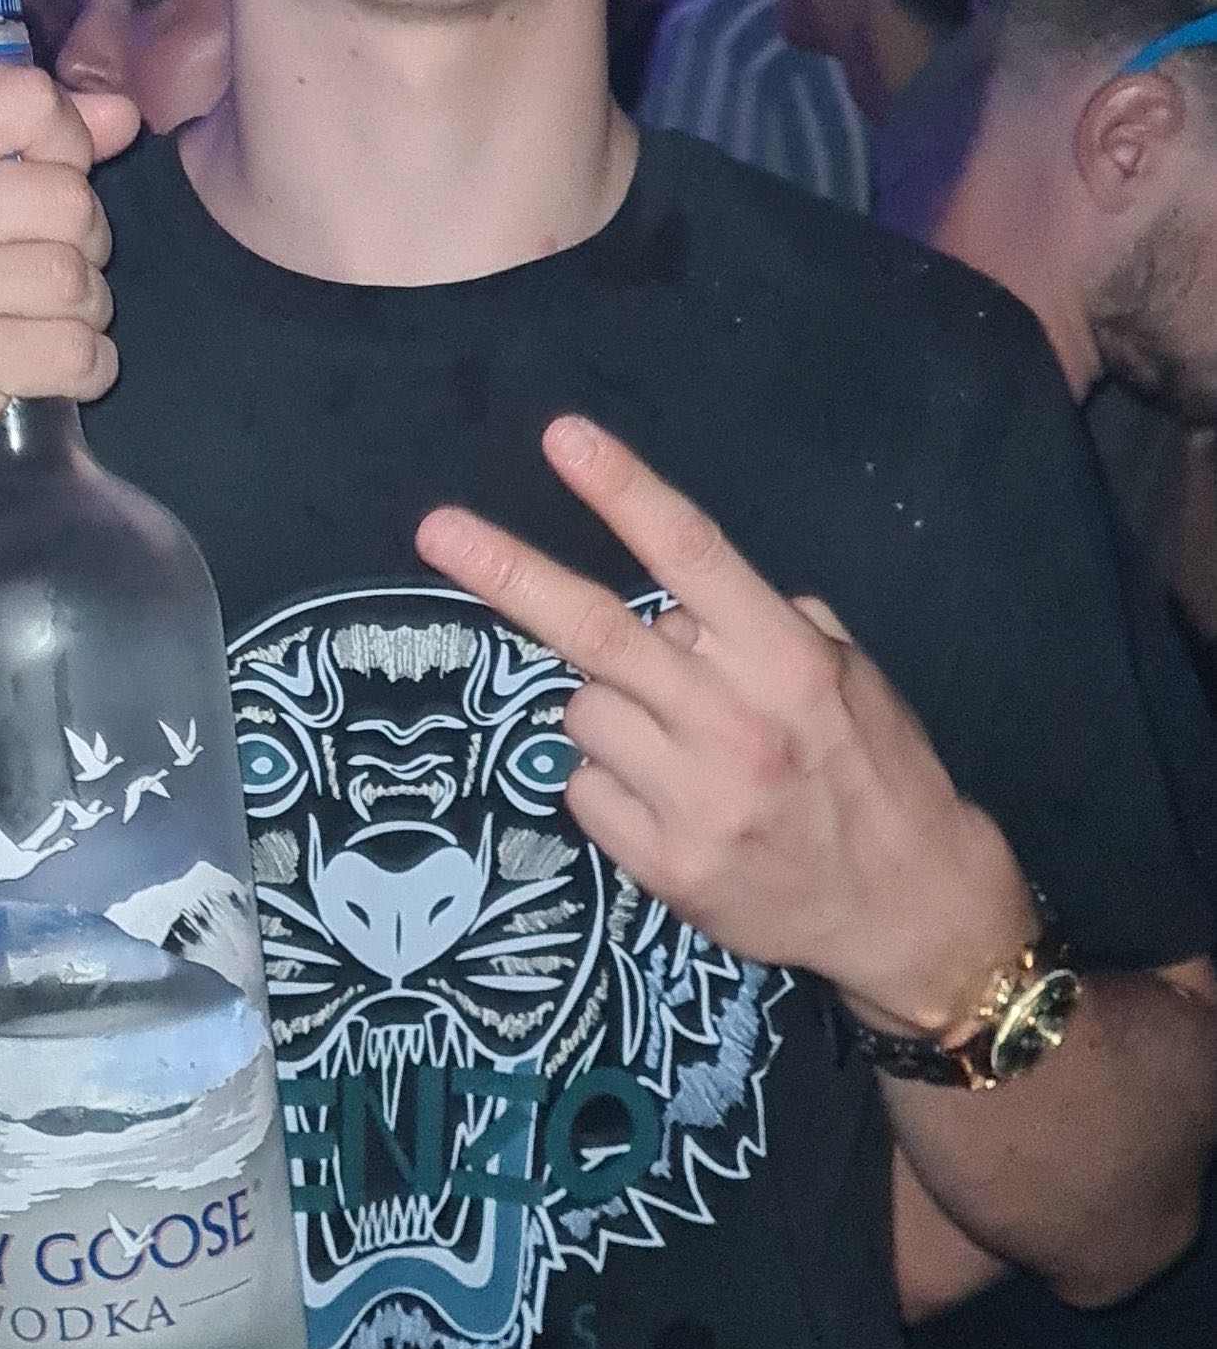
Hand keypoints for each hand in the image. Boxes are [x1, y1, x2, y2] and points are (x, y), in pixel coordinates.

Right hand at [0, 61, 138, 496]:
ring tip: (35, 323)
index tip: (42, 187)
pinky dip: (86, 367)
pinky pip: (77, 350)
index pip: (27, 100)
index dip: (64, 145)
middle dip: (79, 245)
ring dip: (82, 312)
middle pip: (68, 198)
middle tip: (35, 276)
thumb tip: (122, 115)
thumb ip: (17, 142)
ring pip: (77, 278)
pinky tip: (46, 370)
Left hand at [418, 413, 1032, 1041]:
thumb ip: (767, 625)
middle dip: (509, 572)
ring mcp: (693, 798)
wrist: (910, 911)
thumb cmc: (879, 774)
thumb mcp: (849, 677)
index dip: (624, 490)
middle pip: (598, 631)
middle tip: (437, 528)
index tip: (563, 437)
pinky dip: (609, 783)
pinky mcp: (663, 863)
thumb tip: (682, 603)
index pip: (691, 554)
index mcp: (785, 660)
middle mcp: (733, 722)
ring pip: (583, 712)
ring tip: (677, 744)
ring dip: (610, 711)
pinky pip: (583, 789)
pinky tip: (666, 798)